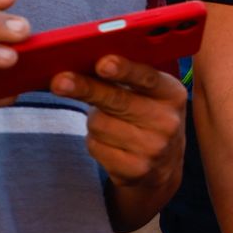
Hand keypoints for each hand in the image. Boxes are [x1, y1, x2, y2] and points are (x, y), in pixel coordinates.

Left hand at [53, 56, 185, 189]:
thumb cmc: (148, 115)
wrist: (164, 164)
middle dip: (86, 88)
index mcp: (172, 94)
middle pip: (116, 101)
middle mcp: (167, 121)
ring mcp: (152, 148)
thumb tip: (86, 62)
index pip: (146, 78)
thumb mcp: (152, 93)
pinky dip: (94, 141)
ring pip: (99, 124)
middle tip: (60, 81)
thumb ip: (128, 77)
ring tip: (109, 120)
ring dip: (94, 119)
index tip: (103, 64)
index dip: (124, 70)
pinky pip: (95, 147)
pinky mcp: (135, 170)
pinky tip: (110, 142)